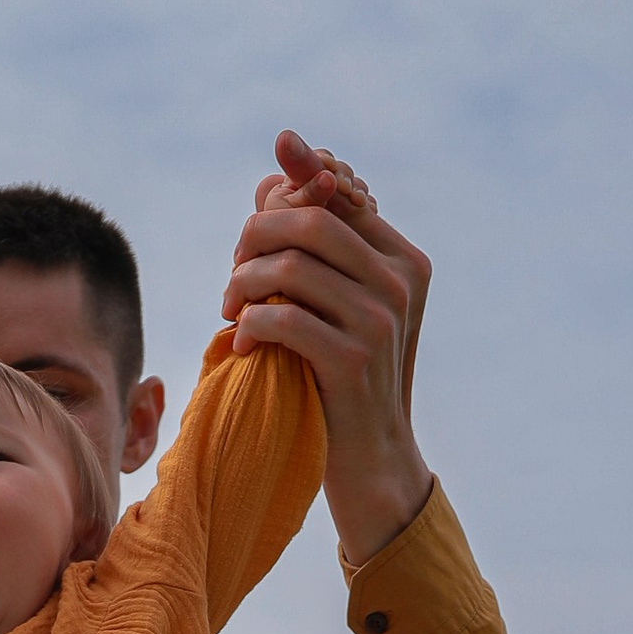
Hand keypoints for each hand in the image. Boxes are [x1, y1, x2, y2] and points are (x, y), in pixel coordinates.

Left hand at [223, 128, 434, 564]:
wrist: (370, 458)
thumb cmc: (341, 375)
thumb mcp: (337, 305)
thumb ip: (313, 247)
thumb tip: (271, 177)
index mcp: (403, 260)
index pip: (341, 195)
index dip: (299, 175)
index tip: (267, 175)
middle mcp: (399, 283)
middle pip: (309, 220)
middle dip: (254, 237)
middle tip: (231, 274)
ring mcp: (380, 321)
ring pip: (289, 267)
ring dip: (242, 285)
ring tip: (230, 310)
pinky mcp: (353, 360)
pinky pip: (283, 319)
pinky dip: (250, 326)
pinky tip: (242, 343)